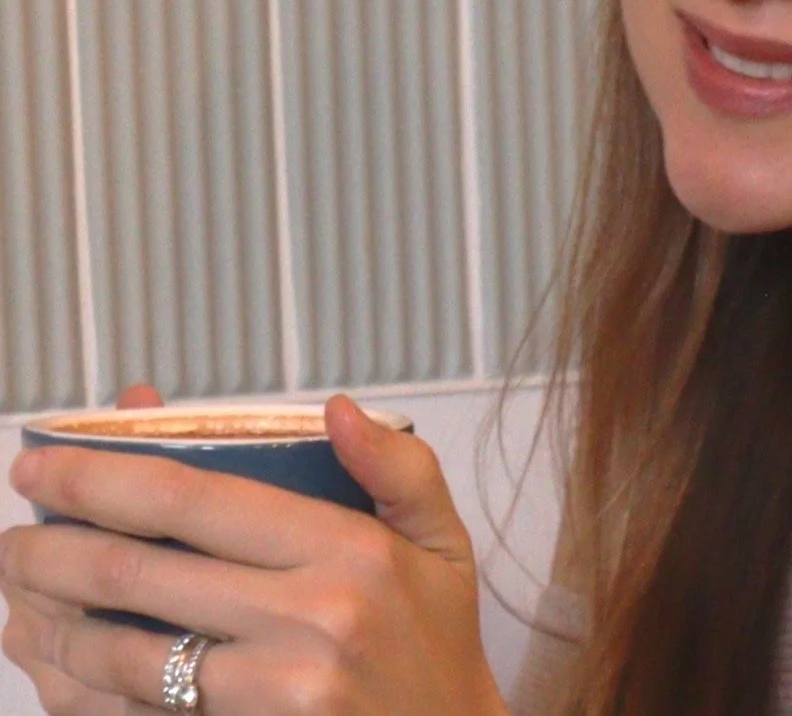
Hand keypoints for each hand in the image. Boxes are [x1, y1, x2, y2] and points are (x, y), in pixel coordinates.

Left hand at [1, 395, 508, 714]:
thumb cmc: (437, 643)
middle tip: (16, 530)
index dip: (102, 479)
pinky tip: (63, 656)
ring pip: (127, 651)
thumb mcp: (445, 543)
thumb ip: (400, 468)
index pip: (196, 500)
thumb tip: (333, 408)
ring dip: (54, 618)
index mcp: (350, 550)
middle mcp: (312, 617)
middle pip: (142, 571)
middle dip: (54, 546)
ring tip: (25, 589)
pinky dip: (89, 683)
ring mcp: (279, 690)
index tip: (44, 464)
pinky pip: (146, 711)